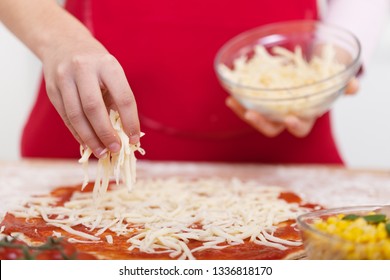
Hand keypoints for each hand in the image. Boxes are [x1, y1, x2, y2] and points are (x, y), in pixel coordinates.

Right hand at [41, 35, 139, 157]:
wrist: (63, 43)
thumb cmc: (96, 64)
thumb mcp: (112, 73)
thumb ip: (118, 100)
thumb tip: (126, 134)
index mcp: (107, 64)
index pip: (123, 97)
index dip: (131, 121)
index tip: (134, 139)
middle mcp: (84, 69)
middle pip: (94, 108)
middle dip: (106, 133)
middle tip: (115, 149)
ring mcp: (64, 78)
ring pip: (76, 115)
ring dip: (90, 138)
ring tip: (101, 152)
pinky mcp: (52, 89)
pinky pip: (65, 116)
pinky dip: (77, 133)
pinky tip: (87, 143)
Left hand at [226, 77, 358, 137]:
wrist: (307, 75)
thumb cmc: (320, 82)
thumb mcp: (332, 83)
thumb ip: (344, 86)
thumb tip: (354, 86)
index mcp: (303, 117)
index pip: (300, 129)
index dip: (295, 126)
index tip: (289, 118)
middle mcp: (284, 118)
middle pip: (271, 128)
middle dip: (261, 123)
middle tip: (253, 114)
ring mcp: (271, 112)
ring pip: (257, 119)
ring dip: (245, 113)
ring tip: (235, 102)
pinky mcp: (260, 103)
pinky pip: (248, 106)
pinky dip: (239, 103)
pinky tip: (231, 96)